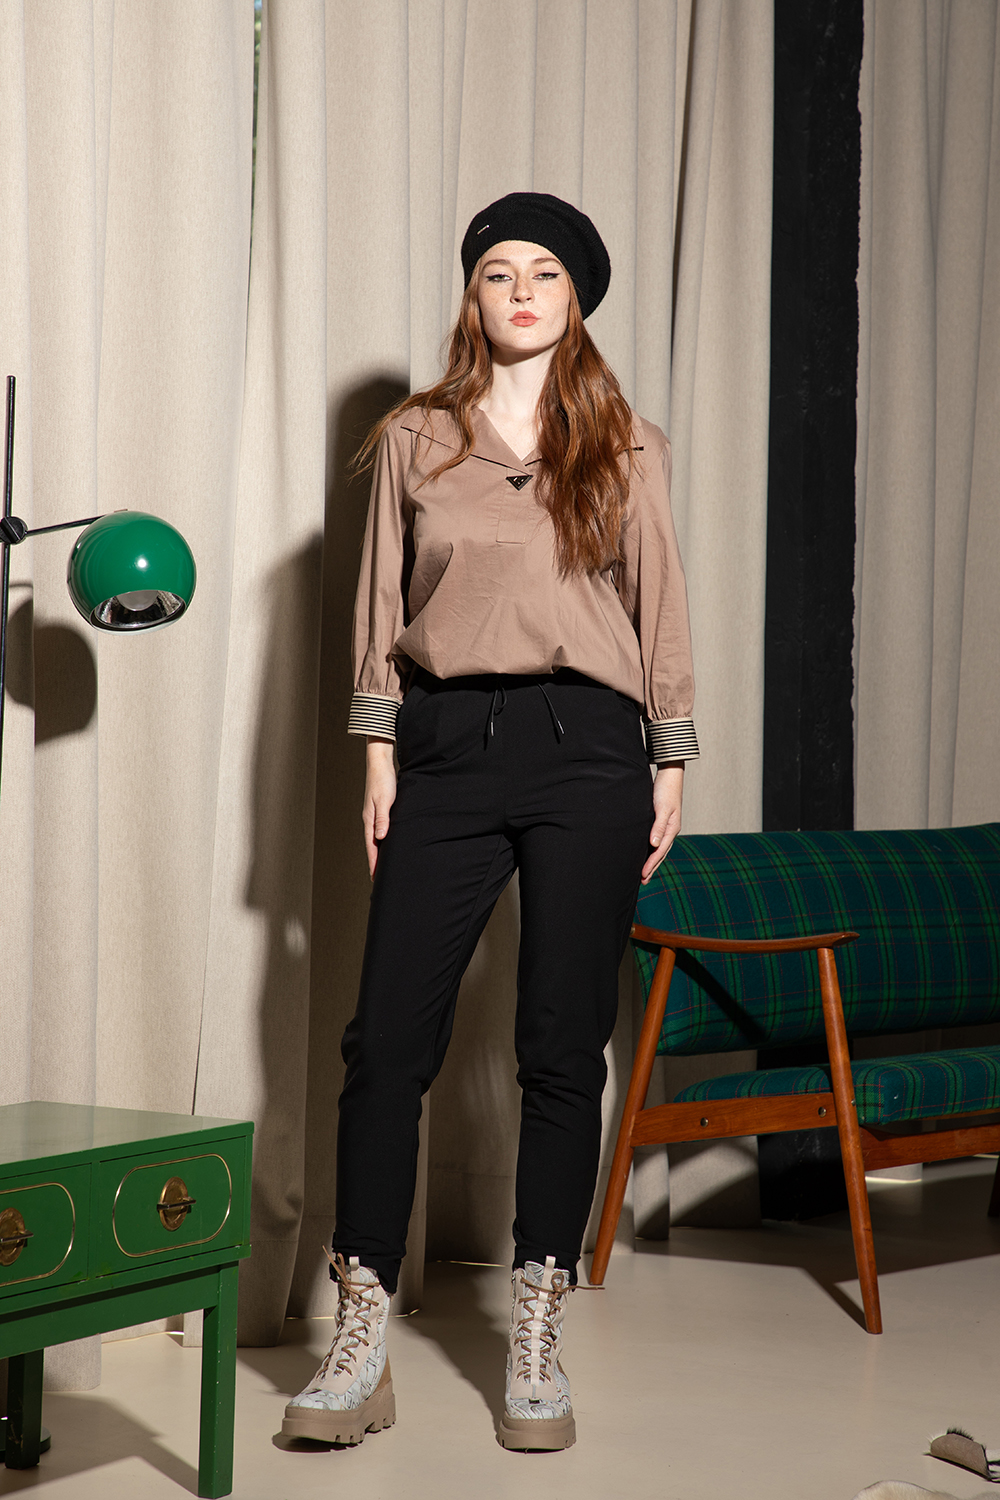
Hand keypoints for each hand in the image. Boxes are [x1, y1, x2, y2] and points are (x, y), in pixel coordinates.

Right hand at [363, 738, 396, 879]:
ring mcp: (374, 816)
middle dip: (375, 863)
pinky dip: (383, 842)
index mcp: (369, 820)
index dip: (374, 863)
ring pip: (376, 840)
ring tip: (383, 867)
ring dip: (379, 853)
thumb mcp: (385, 800)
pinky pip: (381, 831)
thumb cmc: (383, 781)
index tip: (375, 878)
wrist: (380, 764)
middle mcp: (370, 820)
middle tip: (378, 879)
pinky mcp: (380, 811)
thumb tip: (380, 838)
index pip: (371, 847)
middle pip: (372, 846)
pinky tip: (388, 845)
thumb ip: (383, 819)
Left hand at [641, 763, 683, 883]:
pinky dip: (651, 850)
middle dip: (652, 867)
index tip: (642, 875)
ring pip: (659, 848)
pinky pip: (656, 840)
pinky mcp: (661, 821)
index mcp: (672, 829)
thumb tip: (653, 845)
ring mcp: (666, 826)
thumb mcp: (662, 808)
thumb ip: (658, 827)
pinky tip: (646, 852)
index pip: (660, 851)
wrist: (669, 774)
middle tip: (642, 881)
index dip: (651, 864)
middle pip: (660, 853)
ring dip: (652, 861)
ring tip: (644, 872)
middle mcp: (670, 830)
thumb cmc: (665, 790)